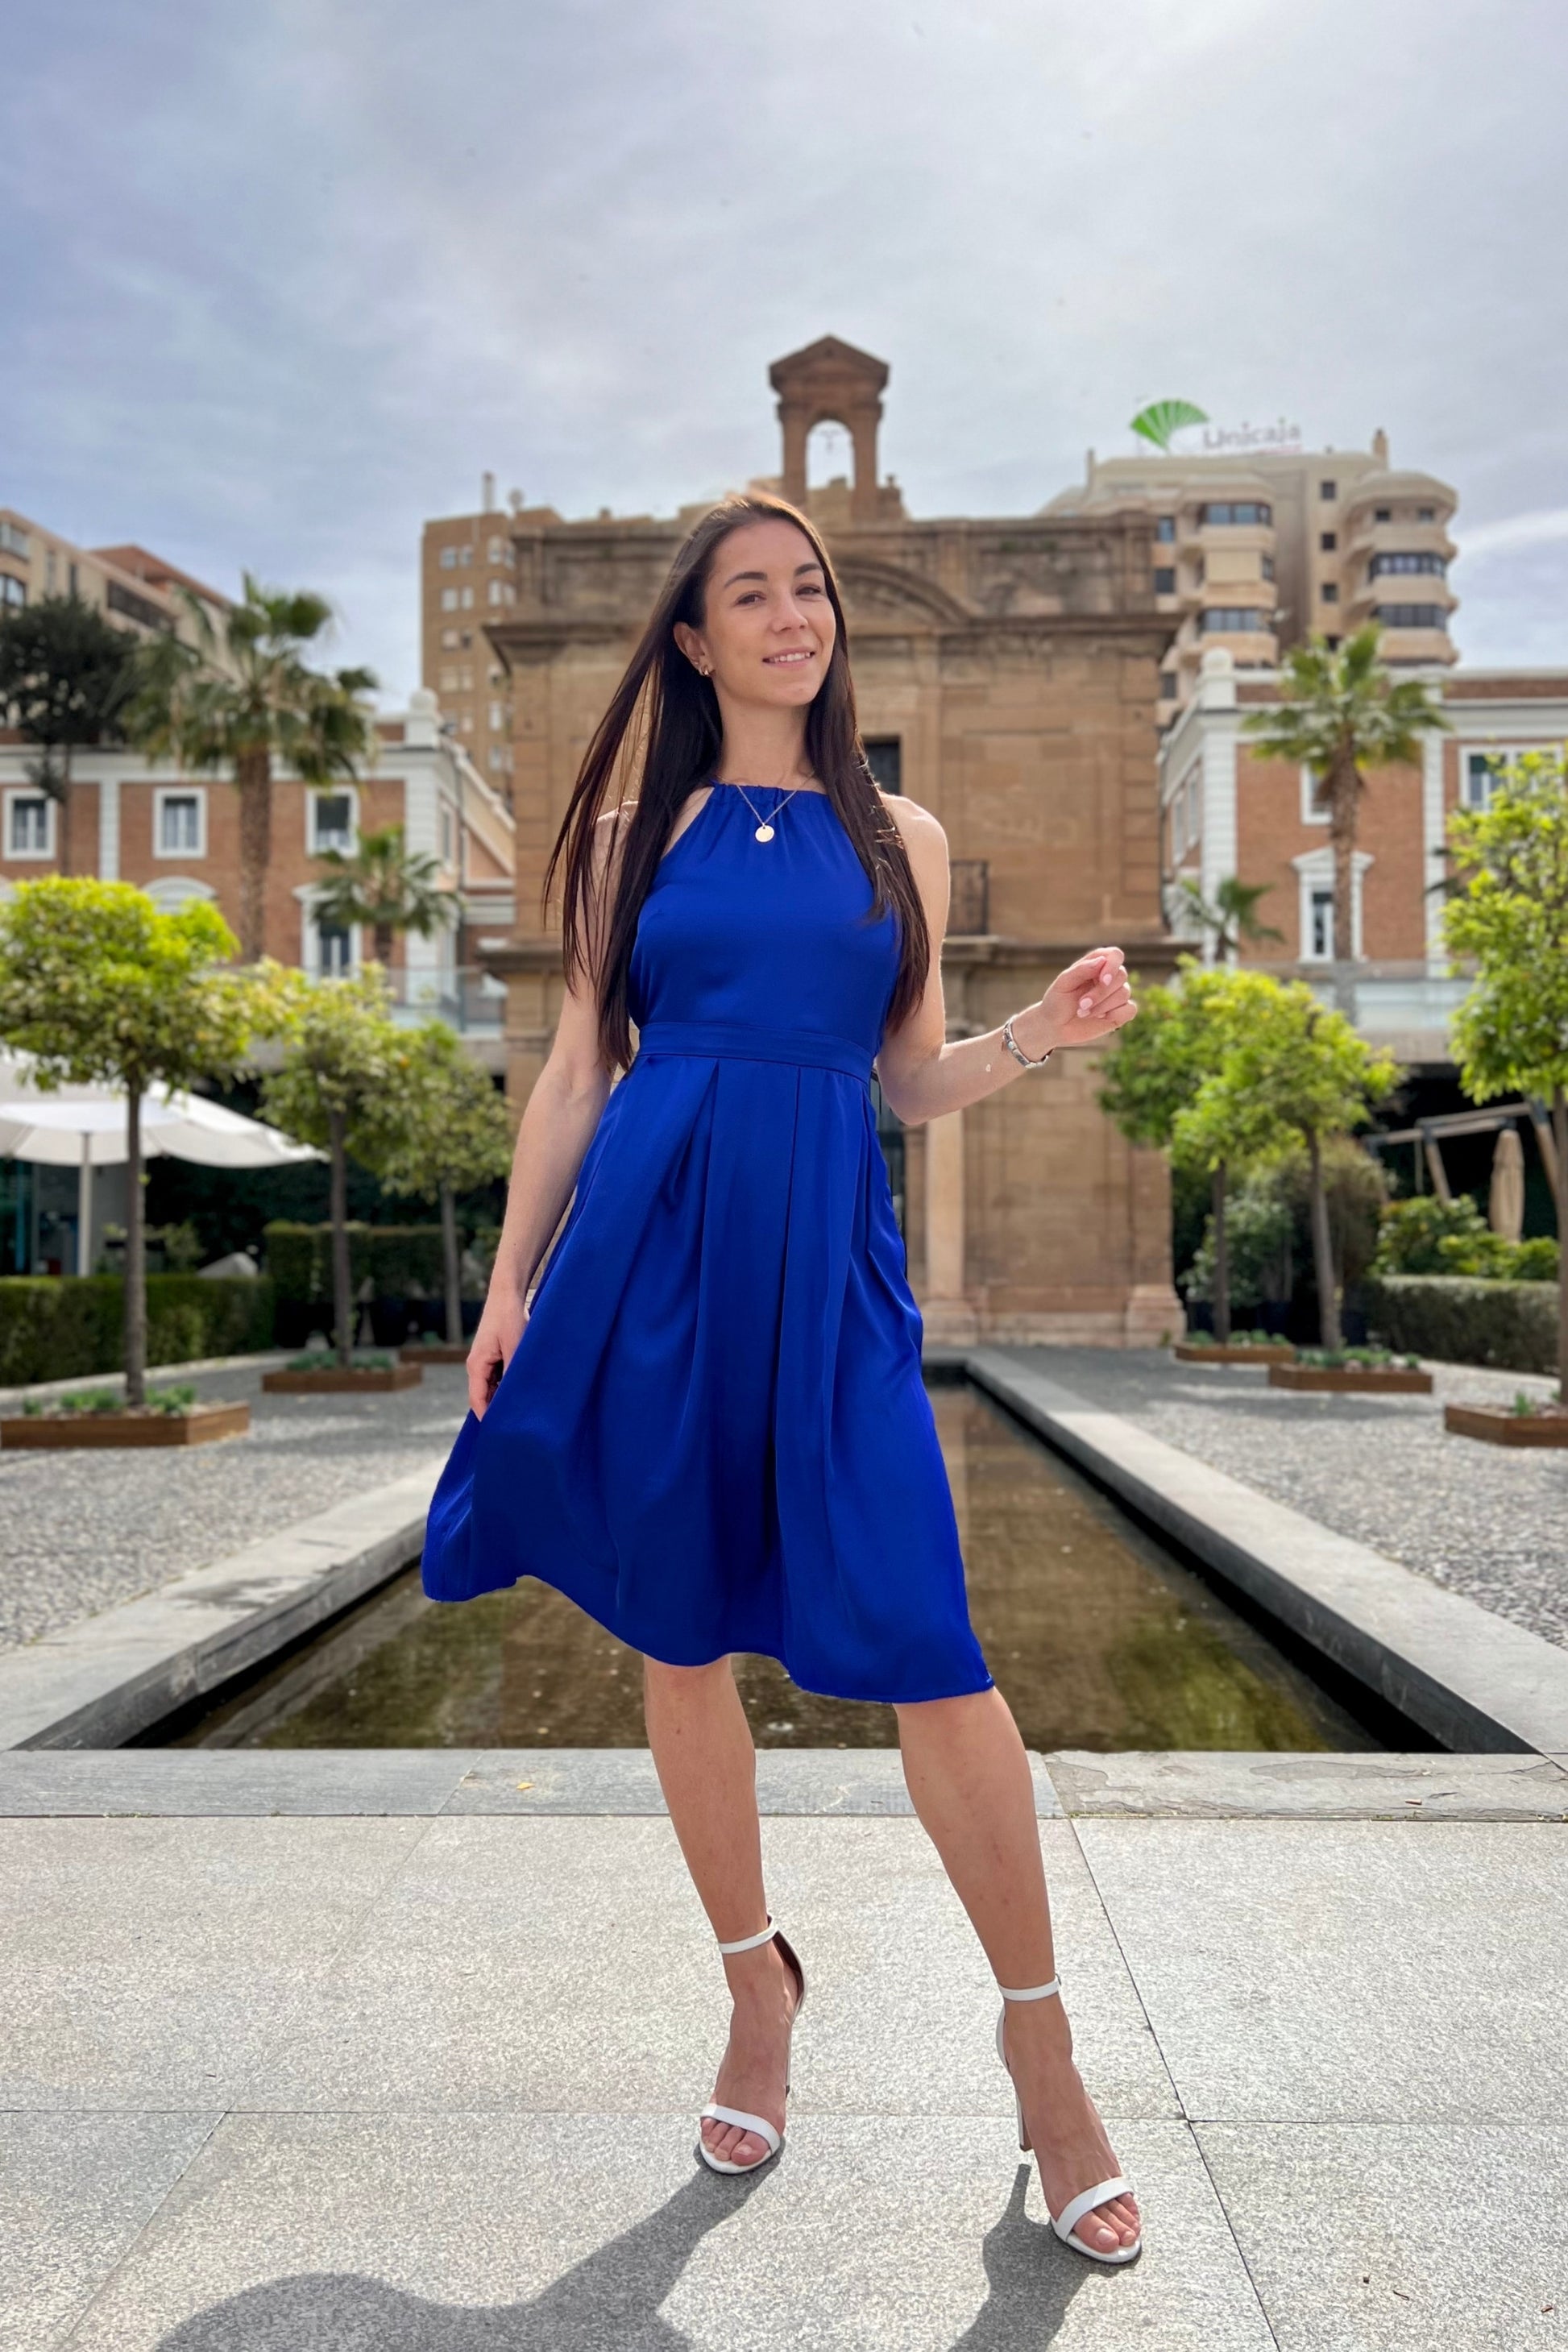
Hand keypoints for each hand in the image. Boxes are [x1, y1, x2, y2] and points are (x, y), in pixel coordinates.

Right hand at [467, 1289, 527, 1419]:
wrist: (507, 1295)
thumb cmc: (510, 1318)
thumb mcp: (516, 1347)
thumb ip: (514, 1372)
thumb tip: (517, 1397)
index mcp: (476, 1365)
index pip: (478, 1400)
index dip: (488, 1418)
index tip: (500, 1433)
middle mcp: (476, 1365)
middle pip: (484, 1396)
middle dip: (496, 1411)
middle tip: (515, 1428)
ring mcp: (484, 1361)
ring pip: (492, 1388)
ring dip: (503, 1398)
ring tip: (520, 1413)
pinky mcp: (493, 1356)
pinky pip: (497, 1378)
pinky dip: (506, 1386)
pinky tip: (522, 1391)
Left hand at [1023, 947, 1136, 1054]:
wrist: (1054, 1026)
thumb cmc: (1057, 1000)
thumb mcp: (1063, 983)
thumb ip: (1081, 969)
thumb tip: (1102, 960)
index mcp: (1096, 964)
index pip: (1115, 955)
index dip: (1113, 966)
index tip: (1103, 980)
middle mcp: (1109, 977)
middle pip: (1121, 976)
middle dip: (1101, 993)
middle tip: (1081, 1005)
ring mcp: (1116, 995)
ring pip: (1124, 993)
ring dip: (1102, 1006)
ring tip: (1083, 1013)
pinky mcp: (1120, 1013)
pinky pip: (1130, 1009)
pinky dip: (1115, 1014)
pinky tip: (1100, 1018)